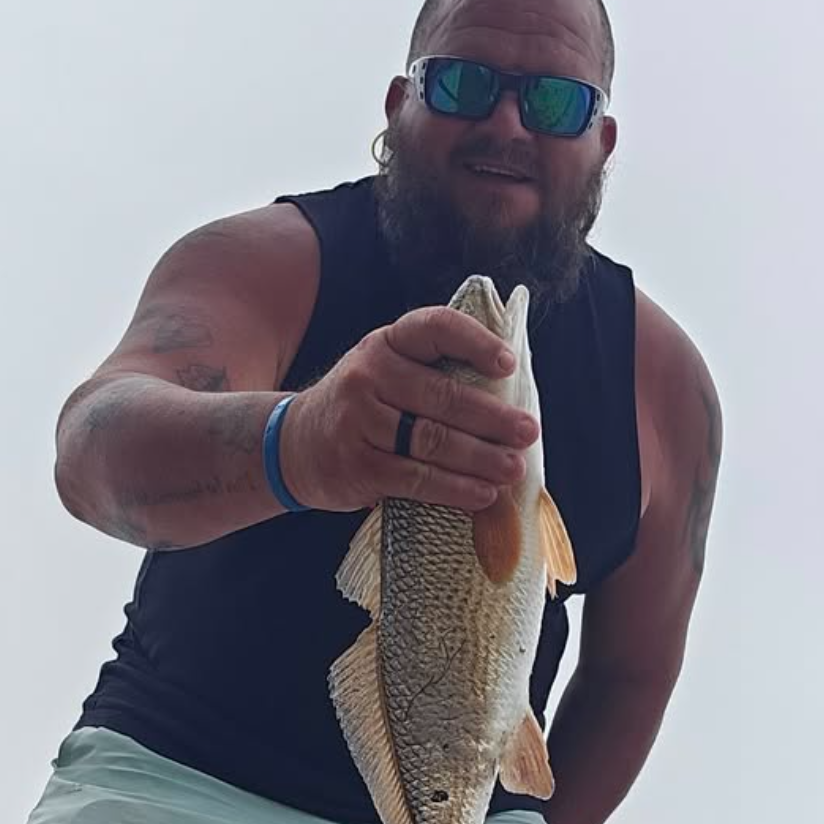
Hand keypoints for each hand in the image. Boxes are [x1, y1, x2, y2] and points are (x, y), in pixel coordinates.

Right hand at [279, 305, 540, 512]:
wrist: (295, 445)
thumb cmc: (363, 408)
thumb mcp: (386, 372)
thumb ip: (433, 376)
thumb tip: (509, 404)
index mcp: (387, 342)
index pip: (435, 329)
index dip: (475, 342)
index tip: (508, 363)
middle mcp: (369, 374)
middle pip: (442, 396)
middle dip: (492, 417)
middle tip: (528, 432)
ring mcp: (358, 420)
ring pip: (432, 441)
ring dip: (480, 458)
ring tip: (513, 469)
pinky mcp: (356, 464)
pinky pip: (415, 478)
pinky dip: (454, 489)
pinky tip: (482, 495)